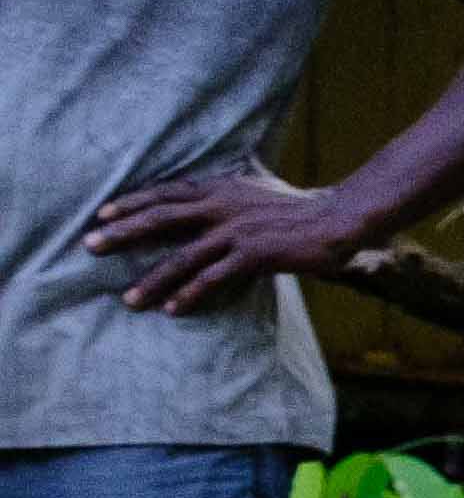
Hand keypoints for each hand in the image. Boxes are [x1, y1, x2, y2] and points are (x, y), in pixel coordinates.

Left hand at [88, 167, 374, 314]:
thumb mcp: (261, 192)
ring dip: (152, 279)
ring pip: (182, 256)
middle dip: (122, 233)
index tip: (102, 213)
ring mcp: (237, 230)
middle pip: (161, 219)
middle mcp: (222, 206)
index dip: (132, 202)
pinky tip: (173, 309)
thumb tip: (219, 195)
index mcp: (221, 189)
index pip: (166, 193)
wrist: (340, 219)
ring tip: (129, 299)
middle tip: (90, 246)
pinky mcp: (254, 254)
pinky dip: (191, 294)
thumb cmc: (303, 210)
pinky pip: (214, 277)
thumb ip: (233, 195)